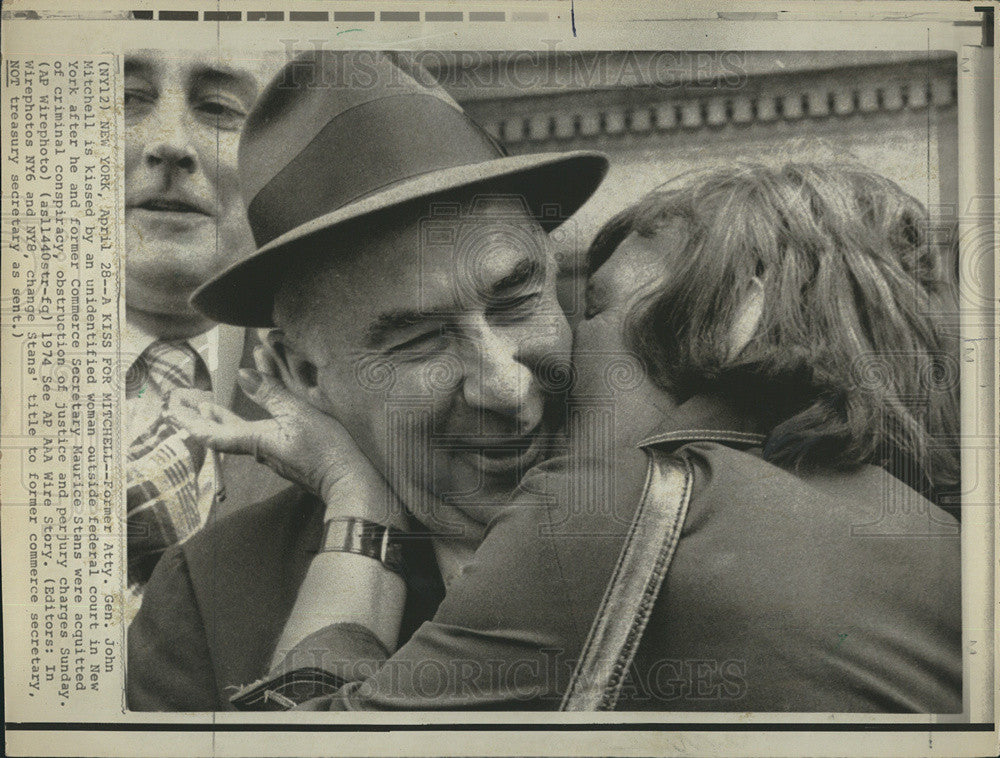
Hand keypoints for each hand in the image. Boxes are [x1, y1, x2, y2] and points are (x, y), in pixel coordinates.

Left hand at [166, 348, 404, 527]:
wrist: (354, 483)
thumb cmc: (328, 450)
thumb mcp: (300, 415)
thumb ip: (271, 393)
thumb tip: (241, 374)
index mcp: (257, 440)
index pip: (212, 433)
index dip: (191, 420)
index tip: (171, 409)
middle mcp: (261, 450)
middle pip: (222, 433)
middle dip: (201, 417)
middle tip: (181, 403)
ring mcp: (276, 455)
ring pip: (240, 433)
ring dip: (223, 417)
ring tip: (210, 404)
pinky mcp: (291, 456)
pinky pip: (260, 434)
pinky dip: (247, 421)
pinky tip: (252, 416)